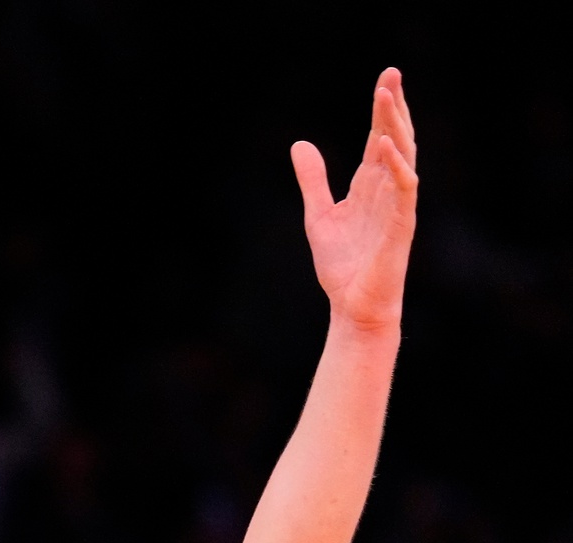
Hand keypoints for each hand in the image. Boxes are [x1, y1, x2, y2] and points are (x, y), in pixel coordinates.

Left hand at [292, 67, 417, 330]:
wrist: (353, 306)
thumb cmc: (343, 266)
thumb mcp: (317, 216)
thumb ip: (313, 181)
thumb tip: (300, 144)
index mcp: (371, 186)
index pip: (380, 138)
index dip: (383, 110)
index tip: (385, 79)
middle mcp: (388, 190)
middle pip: (395, 139)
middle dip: (393, 107)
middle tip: (391, 74)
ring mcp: (397, 206)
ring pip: (403, 157)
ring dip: (396, 126)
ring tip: (386, 97)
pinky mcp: (400, 226)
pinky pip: (403, 189)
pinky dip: (395, 165)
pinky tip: (384, 145)